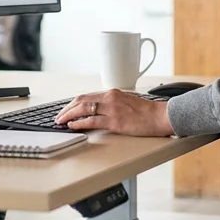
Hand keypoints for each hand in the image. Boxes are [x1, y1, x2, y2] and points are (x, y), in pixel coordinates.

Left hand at [54, 89, 174, 136]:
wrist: (160, 116)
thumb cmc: (147, 112)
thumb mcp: (126, 102)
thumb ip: (112, 104)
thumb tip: (98, 111)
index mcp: (112, 93)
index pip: (86, 96)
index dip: (72, 104)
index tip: (66, 110)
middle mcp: (110, 98)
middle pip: (80, 101)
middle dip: (67, 109)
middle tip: (58, 117)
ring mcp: (112, 110)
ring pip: (83, 109)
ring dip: (69, 116)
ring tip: (61, 122)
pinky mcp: (115, 122)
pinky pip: (92, 121)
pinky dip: (79, 123)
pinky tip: (73, 126)